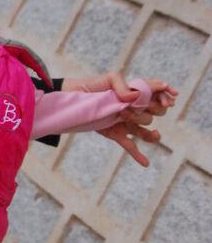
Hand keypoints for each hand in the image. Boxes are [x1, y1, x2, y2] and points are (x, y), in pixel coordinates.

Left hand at [62, 71, 177, 166]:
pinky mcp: (117, 134)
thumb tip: (135, 97)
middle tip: (129, 107)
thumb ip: (123, 84)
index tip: (170, 99)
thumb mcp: (108, 79)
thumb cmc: (91, 86)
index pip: (157, 95)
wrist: (72, 99)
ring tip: (124, 118)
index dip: (165, 96)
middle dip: (147, 110)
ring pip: (146, 130)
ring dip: (143, 129)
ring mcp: (127, 123)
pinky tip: (146, 163)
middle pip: (155, 113)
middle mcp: (135, 109)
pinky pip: (131, 146)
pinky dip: (138, 155)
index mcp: (135, 93)